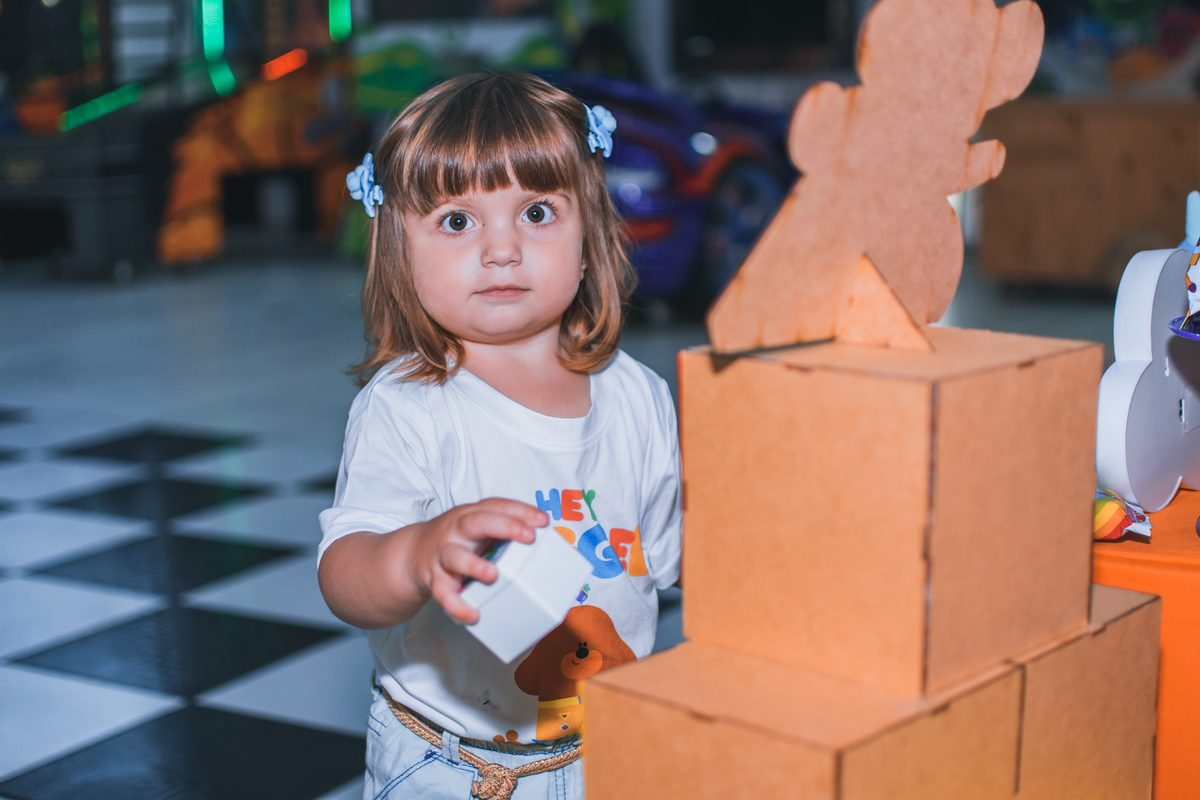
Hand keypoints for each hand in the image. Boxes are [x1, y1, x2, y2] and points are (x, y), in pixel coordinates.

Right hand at [405, 499, 547, 623]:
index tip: (543, 520)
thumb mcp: (477, 529)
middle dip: (504, 527)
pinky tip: (473, 615)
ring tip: (492, 575)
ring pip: (454, 556)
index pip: (496, 506)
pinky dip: (457, 605)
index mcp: (471, 515)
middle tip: (529, 537)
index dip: (520, 510)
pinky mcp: (433, 579)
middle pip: (477, 522)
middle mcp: (455, 531)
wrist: (410, 554)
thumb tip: (548, 546)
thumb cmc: (457, 541)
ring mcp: (442, 554)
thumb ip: (504, 534)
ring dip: (473, 564)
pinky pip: (443, 593)